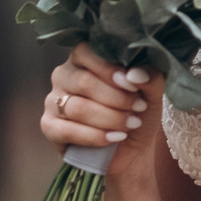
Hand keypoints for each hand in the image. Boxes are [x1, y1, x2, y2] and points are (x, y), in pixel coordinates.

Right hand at [41, 43, 159, 150]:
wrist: (131, 149)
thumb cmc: (137, 112)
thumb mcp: (151, 94)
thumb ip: (149, 78)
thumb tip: (136, 74)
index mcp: (84, 58)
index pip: (87, 52)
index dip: (110, 69)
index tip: (134, 85)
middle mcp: (64, 75)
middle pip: (84, 82)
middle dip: (116, 98)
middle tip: (138, 109)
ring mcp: (52, 100)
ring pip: (78, 107)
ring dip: (110, 118)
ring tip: (131, 124)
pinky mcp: (49, 126)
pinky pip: (68, 130)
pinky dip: (95, 136)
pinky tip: (114, 138)